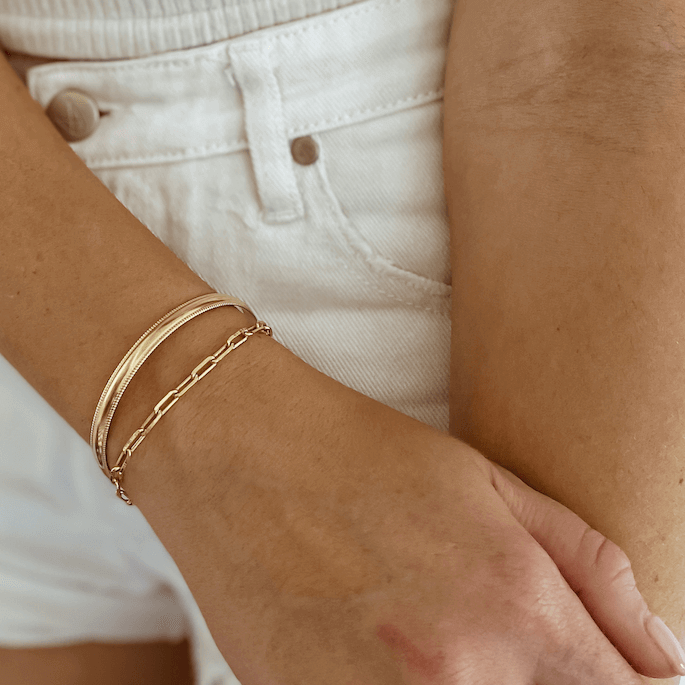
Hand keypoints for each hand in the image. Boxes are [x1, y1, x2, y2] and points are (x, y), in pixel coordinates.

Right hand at [126, 340, 680, 683]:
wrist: (235, 450)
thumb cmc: (362, 451)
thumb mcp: (488, 482)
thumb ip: (591, 571)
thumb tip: (662, 657)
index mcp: (514, 608)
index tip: (606, 672)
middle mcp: (456, 678)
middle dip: (551, 684)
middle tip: (513, 644)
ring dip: (483, 683)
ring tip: (444, 634)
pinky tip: (393, 652)